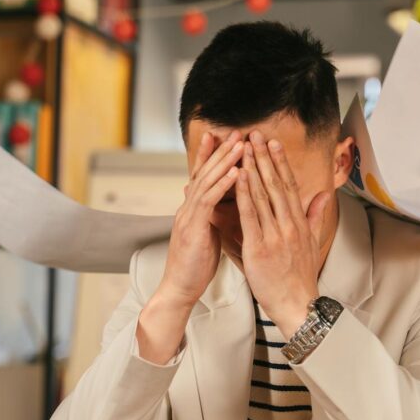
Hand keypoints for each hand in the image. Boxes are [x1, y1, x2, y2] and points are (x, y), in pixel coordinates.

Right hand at [137, 131, 242, 364]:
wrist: (179, 288)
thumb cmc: (196, 266)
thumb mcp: (207, 236)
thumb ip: (213, 218)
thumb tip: (225, 207)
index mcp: (193, 210)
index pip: (203, 176)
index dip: (212, 156)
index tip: (225, 137)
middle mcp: (188, 208)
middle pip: (204, 172)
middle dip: (220, 150)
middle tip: (236, 131)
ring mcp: (188, 216)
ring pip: (207, 181)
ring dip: (224, 160)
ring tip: (241, 144)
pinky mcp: (193, 227)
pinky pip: (209, 201)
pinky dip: (223, 184)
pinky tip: (236, 172)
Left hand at [235, 131, 329, 337]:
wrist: (297, 303)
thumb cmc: (301, 277)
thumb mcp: (313, 243)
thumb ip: (316, 217)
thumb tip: (323, 196)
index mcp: (299, 223)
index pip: (288, 186)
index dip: (280, 162)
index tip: (273, 143)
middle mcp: (289, 225)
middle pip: (276, 184)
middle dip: (265, 157)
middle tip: (256, 134)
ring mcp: (275, 235)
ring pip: (263, 195)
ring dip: (253, 168)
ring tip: (245, 147)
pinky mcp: (260, 247)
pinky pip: (251, 216)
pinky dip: (244, 194)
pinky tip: (239, 177)